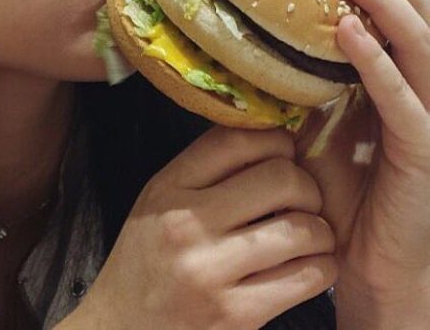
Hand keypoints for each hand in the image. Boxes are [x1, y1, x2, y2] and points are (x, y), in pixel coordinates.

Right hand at [60, 127, 336, 329]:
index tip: (284, 152)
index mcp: (168, 187)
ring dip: (320, 230)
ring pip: (304, 228)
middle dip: (306, 186)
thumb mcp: (159, 199)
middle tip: (301, 199)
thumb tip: (268, 133)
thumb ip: (205, 168)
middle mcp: (188, 223)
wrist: (122, 325)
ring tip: (308, 234)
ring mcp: (212, 271)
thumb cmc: (147, 257)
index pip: (236, 141)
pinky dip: (321, 266)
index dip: (275, 139)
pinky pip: (309, 276)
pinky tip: (306, 265)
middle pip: (280, 178)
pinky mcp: (238, 314)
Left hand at [298, 0, 429, 322]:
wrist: (365, 265)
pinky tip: (344, 31)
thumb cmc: (343, 193)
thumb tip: (271, 35)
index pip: (396, 11)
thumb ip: (316, 79)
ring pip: (419, 44)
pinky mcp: (424, 154)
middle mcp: (427, 91)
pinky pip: (403, 100)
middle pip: (414, 14)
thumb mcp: (325, 121)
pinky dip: (375, 61)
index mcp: (403, 80)